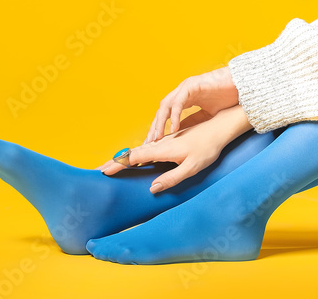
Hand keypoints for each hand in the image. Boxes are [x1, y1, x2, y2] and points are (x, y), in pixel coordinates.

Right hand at [97, 105, 252, 192]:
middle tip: (97, 172)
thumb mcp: (192, 167)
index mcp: (163, 149)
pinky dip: (136, 156)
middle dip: (114, 162)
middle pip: (133, 153)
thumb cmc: (209, 148)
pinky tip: (135, 162)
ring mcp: (165, 141)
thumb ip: (172, 178)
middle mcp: (161, 143)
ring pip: (140, 151)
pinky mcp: (171, 141)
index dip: (117, 165)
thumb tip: (152, 188)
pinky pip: (149, 149)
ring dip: (124, 159)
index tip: (101, 172)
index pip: (134, 158)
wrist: (220, 128)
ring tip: (110, 168)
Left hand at [145, 65, 238, 143]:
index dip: (159, 128)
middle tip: (149, 143)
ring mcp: (186, 87)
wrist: (242, 86)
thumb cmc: (228, 97)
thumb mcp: (208, 115)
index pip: (166, 114)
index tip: (154, 143)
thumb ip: (193, 121)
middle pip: (162, 111)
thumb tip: (179, 133)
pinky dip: (174, 115)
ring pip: (166, 106)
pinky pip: (178, 102)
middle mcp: (182, 92)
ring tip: (158, 137)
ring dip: (160, 122)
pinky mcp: (192, 85)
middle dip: (155, 127)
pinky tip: (174, 128)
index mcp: (185, 98)